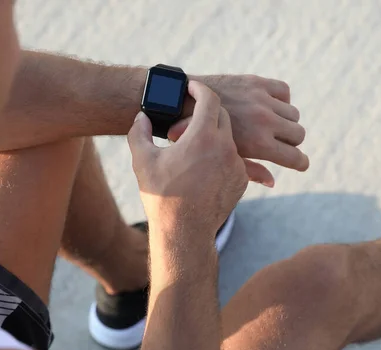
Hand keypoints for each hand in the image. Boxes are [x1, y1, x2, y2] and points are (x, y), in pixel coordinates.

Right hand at [128, 81, 247, 236]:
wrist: (184, 231)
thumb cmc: (162, 195)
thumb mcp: (143, 160)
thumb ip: (139, 132)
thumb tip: (141, 116)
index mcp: (203, 136)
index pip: (210, 99)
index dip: (200, 88)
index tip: (192, 86)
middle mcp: (226, 147)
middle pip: (223, 116)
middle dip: (208, 111)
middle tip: (192, 113)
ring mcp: (236, 165)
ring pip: (229, 138)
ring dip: (215, 136)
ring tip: (196, 144)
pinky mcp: (242, 180)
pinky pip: (234, 159)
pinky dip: (221, 156)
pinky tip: (204, 165)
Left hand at [170, 75, 309, 186]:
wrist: (180, 103)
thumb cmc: (199, 140)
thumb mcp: (226, 160)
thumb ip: (252, 171)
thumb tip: (273, 182)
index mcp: (259, 144)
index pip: (296, 157)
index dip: (301, 163)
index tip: (300, 163)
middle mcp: (265, 121)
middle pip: (299, 134)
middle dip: (292, 142)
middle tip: (280, 143)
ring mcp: (262, 100)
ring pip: (294, 114)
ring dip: (286, 121)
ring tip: (272, 125)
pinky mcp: (257, 83)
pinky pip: (284, 91)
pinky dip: (280, 98)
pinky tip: (268, 105)